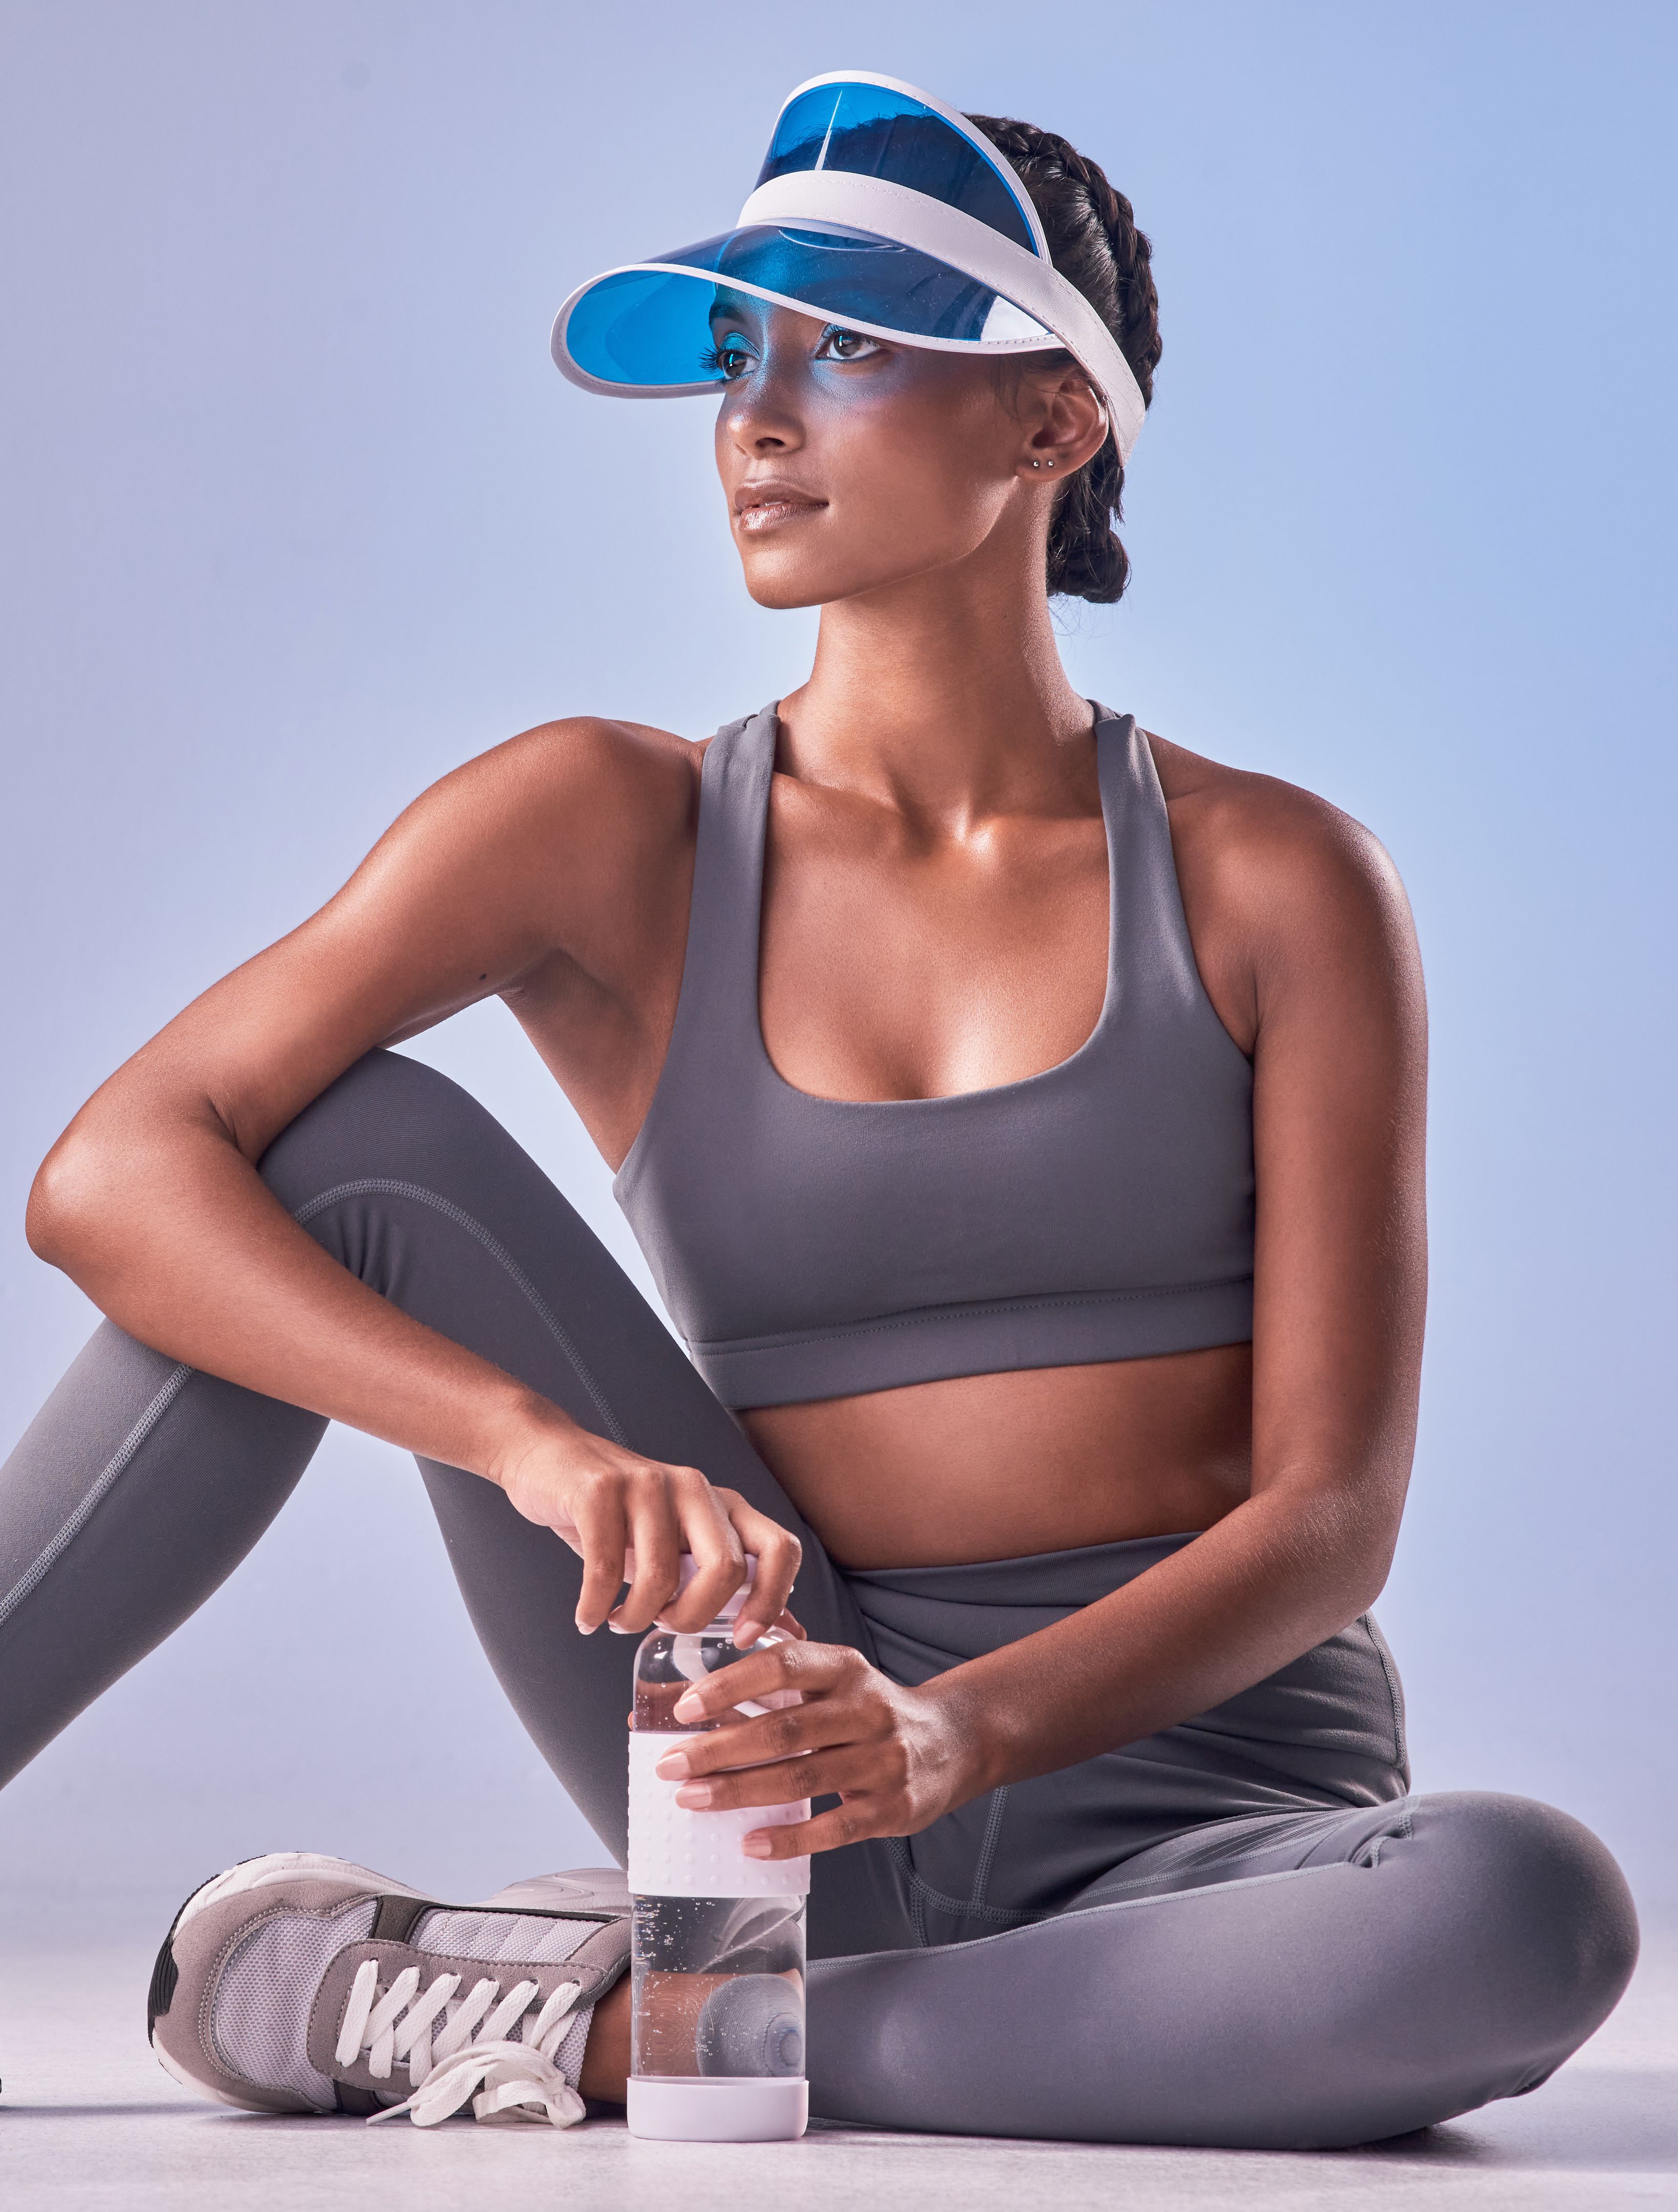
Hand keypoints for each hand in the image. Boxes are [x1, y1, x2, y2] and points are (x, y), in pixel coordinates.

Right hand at [489, 1416, 799, 1643]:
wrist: (549, 1458)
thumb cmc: (616, 1515)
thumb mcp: (672, 1545)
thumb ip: (715, 1580)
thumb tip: (778, 1630)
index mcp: (722, 1504)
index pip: (779, 1548)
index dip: (771, 1600)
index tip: (741, 1637)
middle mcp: (694, 1488)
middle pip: (725, 1569)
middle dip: (692, 1617)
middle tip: (661, 1624)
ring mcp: (648, 1483)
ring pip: (660, 1576)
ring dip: (635, 1617)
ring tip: (617, 1621)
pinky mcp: (600, 1489)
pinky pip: (604, 1568)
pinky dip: (595, 1607)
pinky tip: (588, 1616)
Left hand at [651, 1640, 982, 1855]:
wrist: (955, 1741)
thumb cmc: (872, 1709)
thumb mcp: (838, 1677)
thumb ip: (778, 1678)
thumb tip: (690, 1697)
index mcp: (845, 1668)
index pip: (784, 1664)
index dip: (732, 1684)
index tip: (686, 1707)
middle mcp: (867, 1708)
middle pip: (785, 1729)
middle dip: (720, 1749)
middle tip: (670, 1765)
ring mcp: (883, 1759)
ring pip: (803, 1777)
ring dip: (740, 1791)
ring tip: (692, 1799)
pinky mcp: (894, 1808)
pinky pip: (835, 1827)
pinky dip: (790, 1837)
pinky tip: (750, 1842)